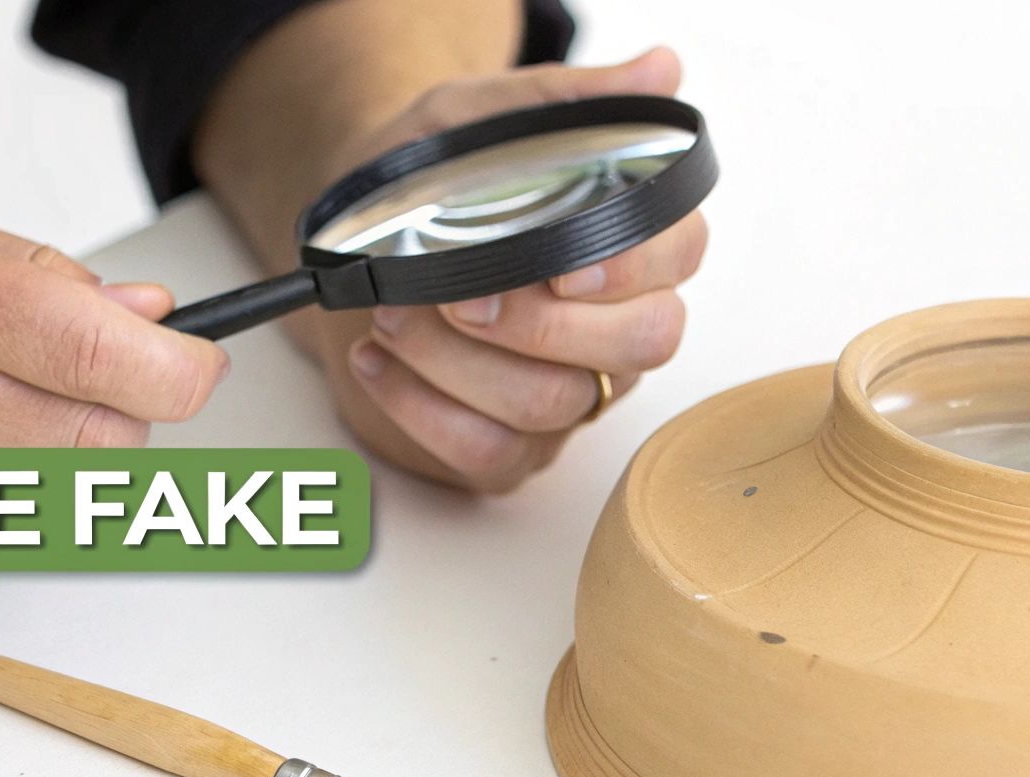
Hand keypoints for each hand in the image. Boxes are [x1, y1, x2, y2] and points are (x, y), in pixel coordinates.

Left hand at [292, 49, 706, 491]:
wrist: (351, 239)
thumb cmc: (429, 181)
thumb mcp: (481, 121)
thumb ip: (564, 104)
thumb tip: (660, 67)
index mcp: (628, 247)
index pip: (678, 259)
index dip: (630, 267)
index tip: (562, 263)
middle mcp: (612, 328)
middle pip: (638, 346)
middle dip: (540, 324)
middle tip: (456, 294)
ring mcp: (567, 394)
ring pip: (553, 404)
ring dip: (459, 363)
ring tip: (394, 312)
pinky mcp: (508, 446)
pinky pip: (490, 456)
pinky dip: (423, 410)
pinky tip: (376, 360)